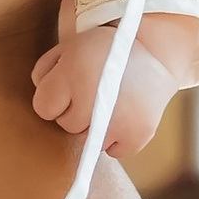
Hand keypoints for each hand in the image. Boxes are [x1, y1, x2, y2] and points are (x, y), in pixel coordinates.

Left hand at [33, 30, 177, 158]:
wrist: (154, 53)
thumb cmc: (104, 51)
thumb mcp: (69, 48)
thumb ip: (45, 72)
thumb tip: (44, 106)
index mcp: (76, 72)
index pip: (43, 108)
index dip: (54, 97)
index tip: (68, 86)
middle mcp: (97, 101)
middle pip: (66, 125)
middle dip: (75, 110)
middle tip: (93, 92)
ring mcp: (119, 122)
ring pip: (87, 141)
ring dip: (93, 126)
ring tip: (109, 103)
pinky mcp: (137, 136)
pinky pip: (112, 151)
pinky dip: (115, 139)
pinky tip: (121, 117)